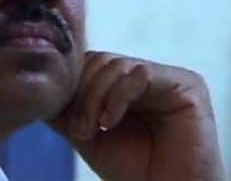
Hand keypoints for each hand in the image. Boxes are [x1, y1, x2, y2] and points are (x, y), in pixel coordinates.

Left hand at [46, 51, 224, 180]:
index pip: (92, 64)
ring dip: (96, 97)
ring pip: (117, 64)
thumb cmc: (135, 172)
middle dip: (83, 92)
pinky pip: (140, 74)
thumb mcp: (91, 136)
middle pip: (101, 60)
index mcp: (129, 85)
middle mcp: (149, 77)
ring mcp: (168, 79)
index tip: (63, 116)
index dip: (74, 84)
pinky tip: (111, 121)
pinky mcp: (187, 85)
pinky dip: (118, 96)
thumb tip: (43, 91)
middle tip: (80, 129)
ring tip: (94, 129)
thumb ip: (70, 111)